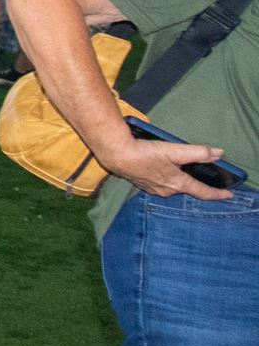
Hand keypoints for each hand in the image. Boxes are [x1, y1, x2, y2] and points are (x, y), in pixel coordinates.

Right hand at [102, 135, 235, 201]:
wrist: (116, 155)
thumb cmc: (144, 153)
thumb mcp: (174, 150)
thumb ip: (198, 152)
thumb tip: (218, 154)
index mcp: (177, 184)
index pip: (203, 192)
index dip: (218, 194)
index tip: (229, 195)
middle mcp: (167, 190)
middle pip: (187, 188)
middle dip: (195, 183)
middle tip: (202, 175)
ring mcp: (154, 189)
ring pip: (173, 186)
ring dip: (178, 179)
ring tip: (179, 169)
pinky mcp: (143, 184)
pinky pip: (160, 183)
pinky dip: (165, 177)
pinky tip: (160, 168)